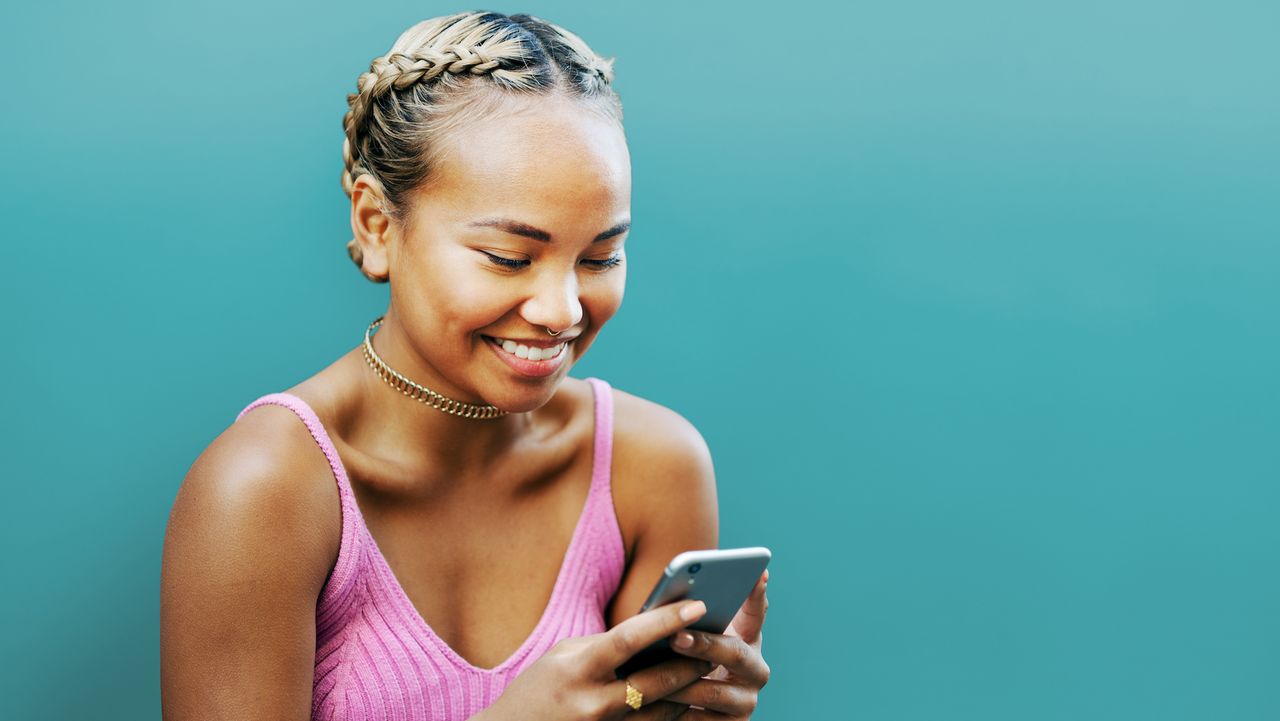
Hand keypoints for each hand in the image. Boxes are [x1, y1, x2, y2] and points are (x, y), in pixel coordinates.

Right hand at [479, 599, 714, 720]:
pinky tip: (684, 699)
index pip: (631, 638)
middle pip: (658, 681)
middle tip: (716, 643)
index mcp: (578, 668)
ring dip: (688, 690)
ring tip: (705, 669)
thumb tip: (653, 631)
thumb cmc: (537, 688)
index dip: (667, 620)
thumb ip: (606, 645)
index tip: (698, 605)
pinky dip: (672, 715)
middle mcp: (593, 703)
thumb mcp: (564, 656)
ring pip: (663, 712)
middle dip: (691, 661)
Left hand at [659, 569, 770, 718]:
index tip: (760, 572)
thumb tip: (670, 597)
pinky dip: (675, 712)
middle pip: (735, 652)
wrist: (676, 709)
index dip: (758, 594)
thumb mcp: (686, 640)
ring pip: (713, 692)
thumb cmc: (677, 663)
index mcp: (747, 640)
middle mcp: (755, 670)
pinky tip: (651, 704)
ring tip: (650, 675)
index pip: (756, 612)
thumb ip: (688, 621)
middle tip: (675, 637)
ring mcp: (746, 701)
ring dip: (679, 683)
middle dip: (704, 644)